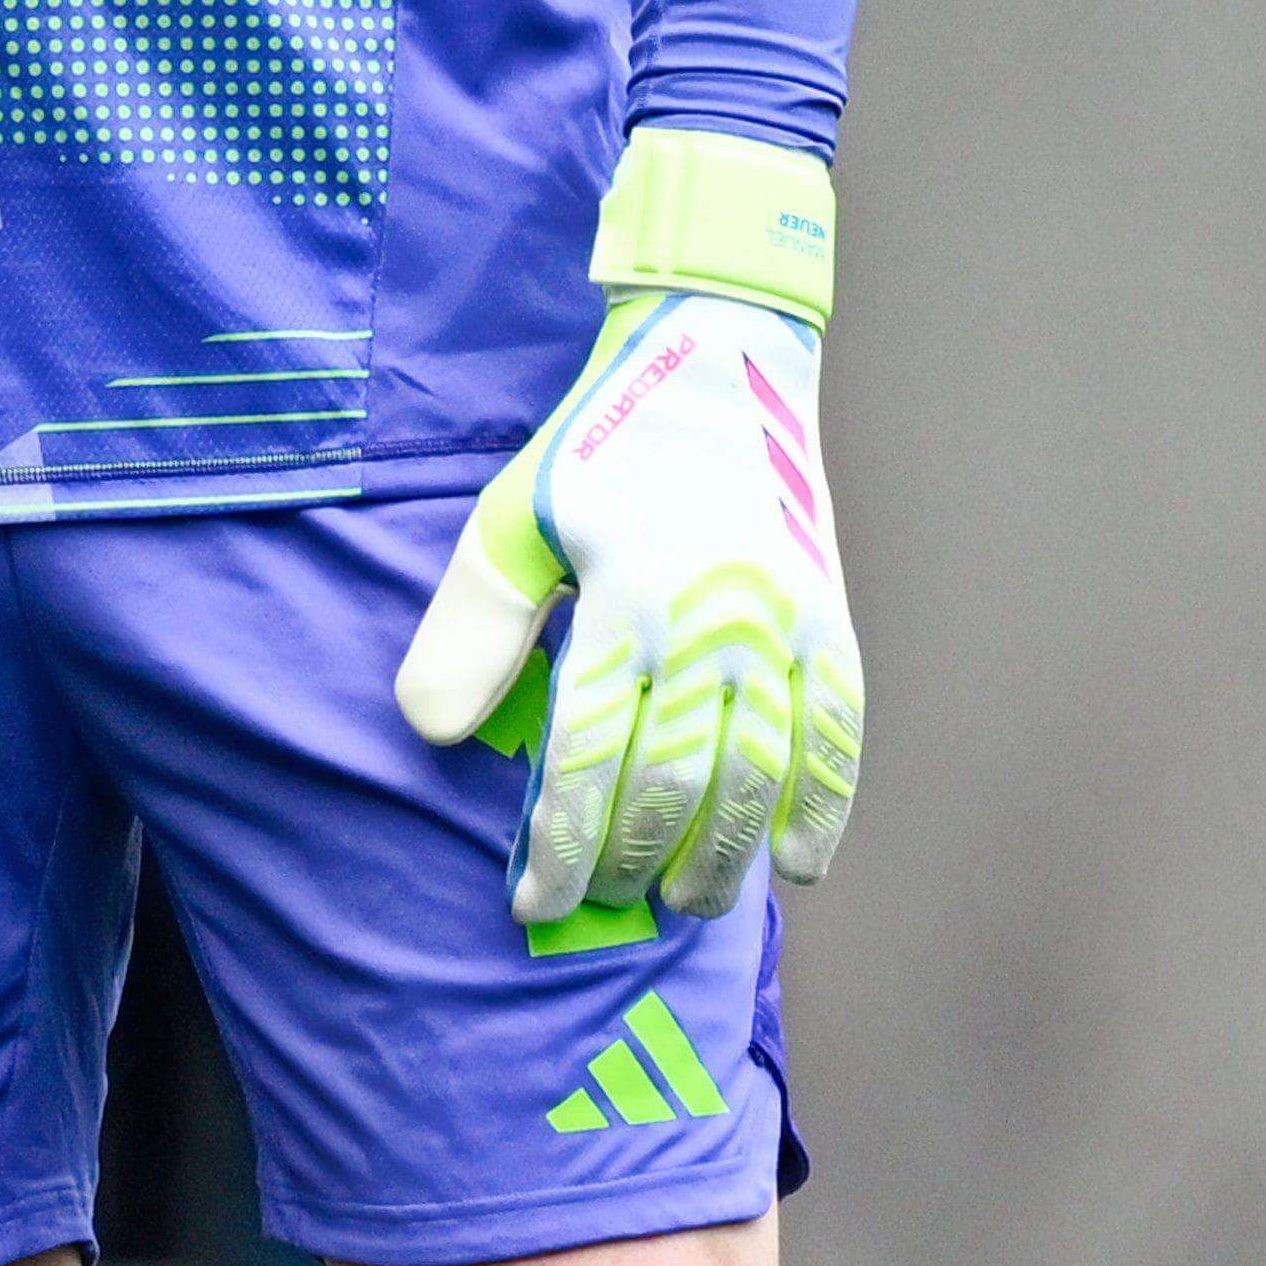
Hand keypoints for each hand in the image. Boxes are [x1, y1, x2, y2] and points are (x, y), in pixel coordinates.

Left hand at [397, 129, 864, 924]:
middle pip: (677, 788)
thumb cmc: (598, 443)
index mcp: (626, 603)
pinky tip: (797, 864)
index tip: (535, 901)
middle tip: (604, 908)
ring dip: (724, 858)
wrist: (720, 357)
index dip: (563, 846)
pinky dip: (824, 808)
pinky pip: (839, 738)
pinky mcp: (831, 621)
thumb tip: (426, 733)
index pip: (592, 762)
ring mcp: (784, 627)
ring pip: (762, 780)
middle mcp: (713, 626)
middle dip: (635, 863)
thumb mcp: (512, 519)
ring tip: (687, 902)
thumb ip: (473, 627)